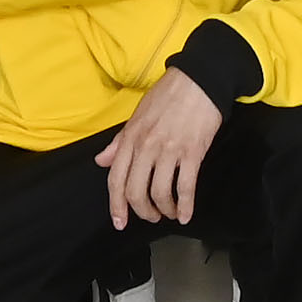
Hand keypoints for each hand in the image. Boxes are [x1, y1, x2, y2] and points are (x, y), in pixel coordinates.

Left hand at [99, 66, 224, 225]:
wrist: (201, 79)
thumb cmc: (169, 94)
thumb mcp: (137, 115)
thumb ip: (119, 141)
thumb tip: (101, 160)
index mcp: (131, 138)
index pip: (116, 179)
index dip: (116, 206)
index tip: (120, 222)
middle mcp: (146, 147)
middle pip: (136, 191)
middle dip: (142, 211)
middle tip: (151, 216)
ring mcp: (169, 150)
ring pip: (159, 193)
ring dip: (164, 209)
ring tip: (169, 212)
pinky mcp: (192, 152)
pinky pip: (186, 186)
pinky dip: (185, 205)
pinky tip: (186, 214)